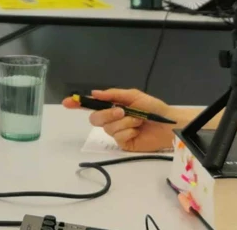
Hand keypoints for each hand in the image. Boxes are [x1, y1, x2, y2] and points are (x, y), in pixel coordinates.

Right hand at [61, 88, 183, 152]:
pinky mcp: (123, 143)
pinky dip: (128, 131)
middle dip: (107, 114)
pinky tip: (138, 131)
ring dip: (124, 122)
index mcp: (112, 106)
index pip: (90, 106)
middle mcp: (111, 119)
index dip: (77, 104)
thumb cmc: (153, 108)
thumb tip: (94, 93)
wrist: (169, 124)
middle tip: (122, 111)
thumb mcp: (133, 96)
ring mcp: (116, 132)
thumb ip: (113, 94)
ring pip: (108, 128)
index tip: (67, 102)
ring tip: (138, 121)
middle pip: (95, 119)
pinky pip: (118, 137)